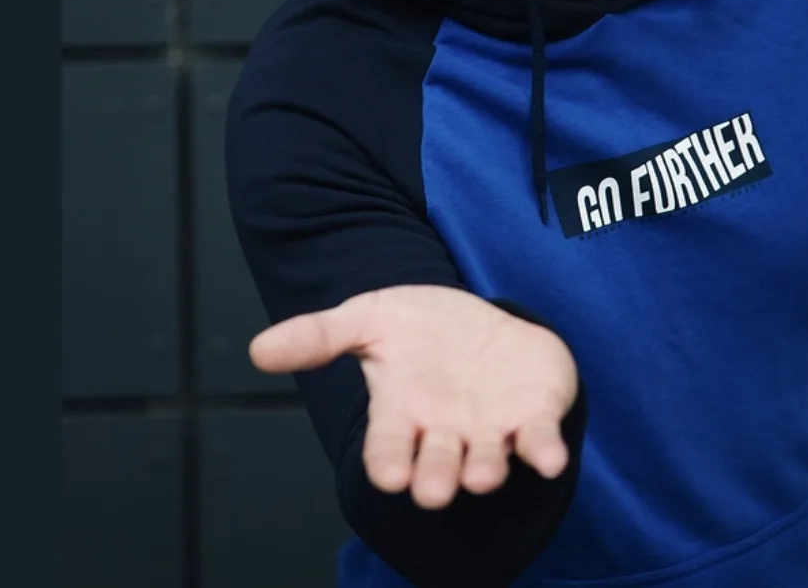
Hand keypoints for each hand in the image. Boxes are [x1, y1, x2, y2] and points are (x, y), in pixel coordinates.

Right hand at [249, 286, 578, 509]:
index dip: (388, 462)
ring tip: (483, 473)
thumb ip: (319, 335)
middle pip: (437, 466)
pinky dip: (544, 451)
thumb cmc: (420, 328)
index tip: (388, 476)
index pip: (388, 448)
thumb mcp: (369, 318)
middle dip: (436, 479)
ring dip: (486, 469)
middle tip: (434, 489)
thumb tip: (258, 349)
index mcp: (401, 416)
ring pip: (487, 461)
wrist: (480, 320)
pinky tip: (549, 457)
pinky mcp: (533, 417)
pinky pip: (540, 441)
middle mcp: (444, 433)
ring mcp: (490, 429)